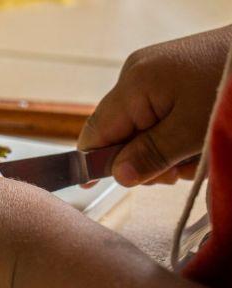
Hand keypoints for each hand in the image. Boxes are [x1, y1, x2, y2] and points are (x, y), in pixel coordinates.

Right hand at [79, 25, 231, 185]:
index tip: (95, 189)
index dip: (94, 164)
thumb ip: (151, 155)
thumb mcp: (192, 131)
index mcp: (132, 86)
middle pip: (119, 133)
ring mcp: (151, 74)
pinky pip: (158, 114)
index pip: (95, 133)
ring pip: (140, 127)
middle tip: (176, 172)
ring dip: (163, 150)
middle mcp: (134, 76)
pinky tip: (195, 139)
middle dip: (144, 158)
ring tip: (194, 154)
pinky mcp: (169, 75)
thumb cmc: (229, 87)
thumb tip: (118, 177)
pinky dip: (173, 133)